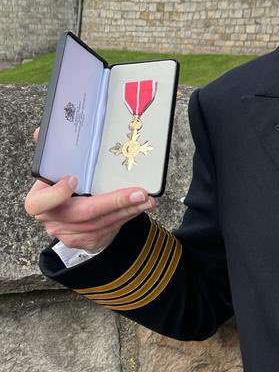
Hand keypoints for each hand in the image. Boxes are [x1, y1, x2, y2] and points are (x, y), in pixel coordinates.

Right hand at [25, 126, 156, 252]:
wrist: (71, 216)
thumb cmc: (65, 186)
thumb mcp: (57, 168)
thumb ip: (52, 151)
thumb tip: (42, 131)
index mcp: (38, 200)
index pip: (39, 203)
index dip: (56, 194)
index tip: (74, 178)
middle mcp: (51, 219)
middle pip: (81, 213)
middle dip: (113, 202)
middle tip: (138, 193)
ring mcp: (67, 233)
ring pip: (100, 223)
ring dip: (127, 210)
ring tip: (146, 198)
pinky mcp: (84, 241)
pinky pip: (109, 229)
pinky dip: (126, 217)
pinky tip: (140, 207)